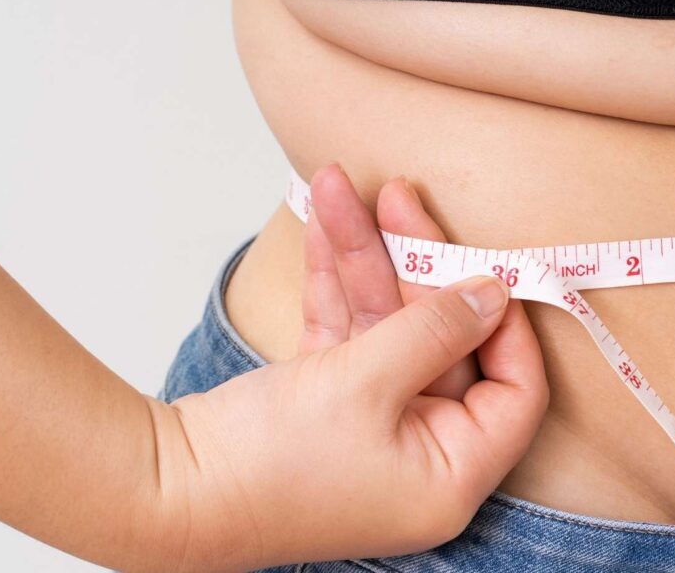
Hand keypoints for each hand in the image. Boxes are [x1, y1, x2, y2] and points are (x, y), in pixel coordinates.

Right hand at [164, 165, 547, 569]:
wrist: (160, 490)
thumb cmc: (268, 463)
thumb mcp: (367, 382)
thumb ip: (436, 329)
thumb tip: (495, 292)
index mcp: (452, 472)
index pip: (515, 391)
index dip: (506, 325)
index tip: (487, 266)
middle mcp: (420, 453)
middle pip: (445, 343)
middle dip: (414, 264)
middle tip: (401, 196)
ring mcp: (371, 428)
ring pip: (388, 327)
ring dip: (365, 257)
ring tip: (340, 185)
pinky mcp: (325, 404)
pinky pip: (348, 334)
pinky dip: (335, 282)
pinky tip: (326, 220)